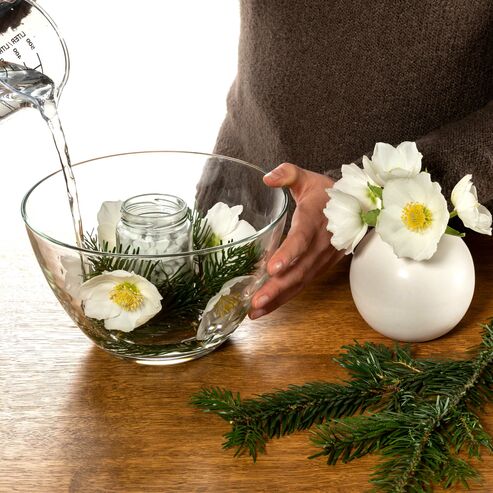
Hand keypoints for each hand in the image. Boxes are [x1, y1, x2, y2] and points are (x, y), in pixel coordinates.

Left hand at [249, 162, 344, 318]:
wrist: (358, 207)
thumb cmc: (327, 193)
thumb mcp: (308, 177)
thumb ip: (288, 173)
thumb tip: (267, 178)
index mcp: (315, 220)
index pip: (303, 238)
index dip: (289, 253)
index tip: (272, 268)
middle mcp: (321, 244)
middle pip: (300, 270)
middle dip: (278, 288)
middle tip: (256, 301)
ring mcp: (322, 259)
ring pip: (300, 282)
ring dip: (278, 299)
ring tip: (254, 312)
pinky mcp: (320, 268)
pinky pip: (301, 284)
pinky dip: (284, 298)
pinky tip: (265, 308)